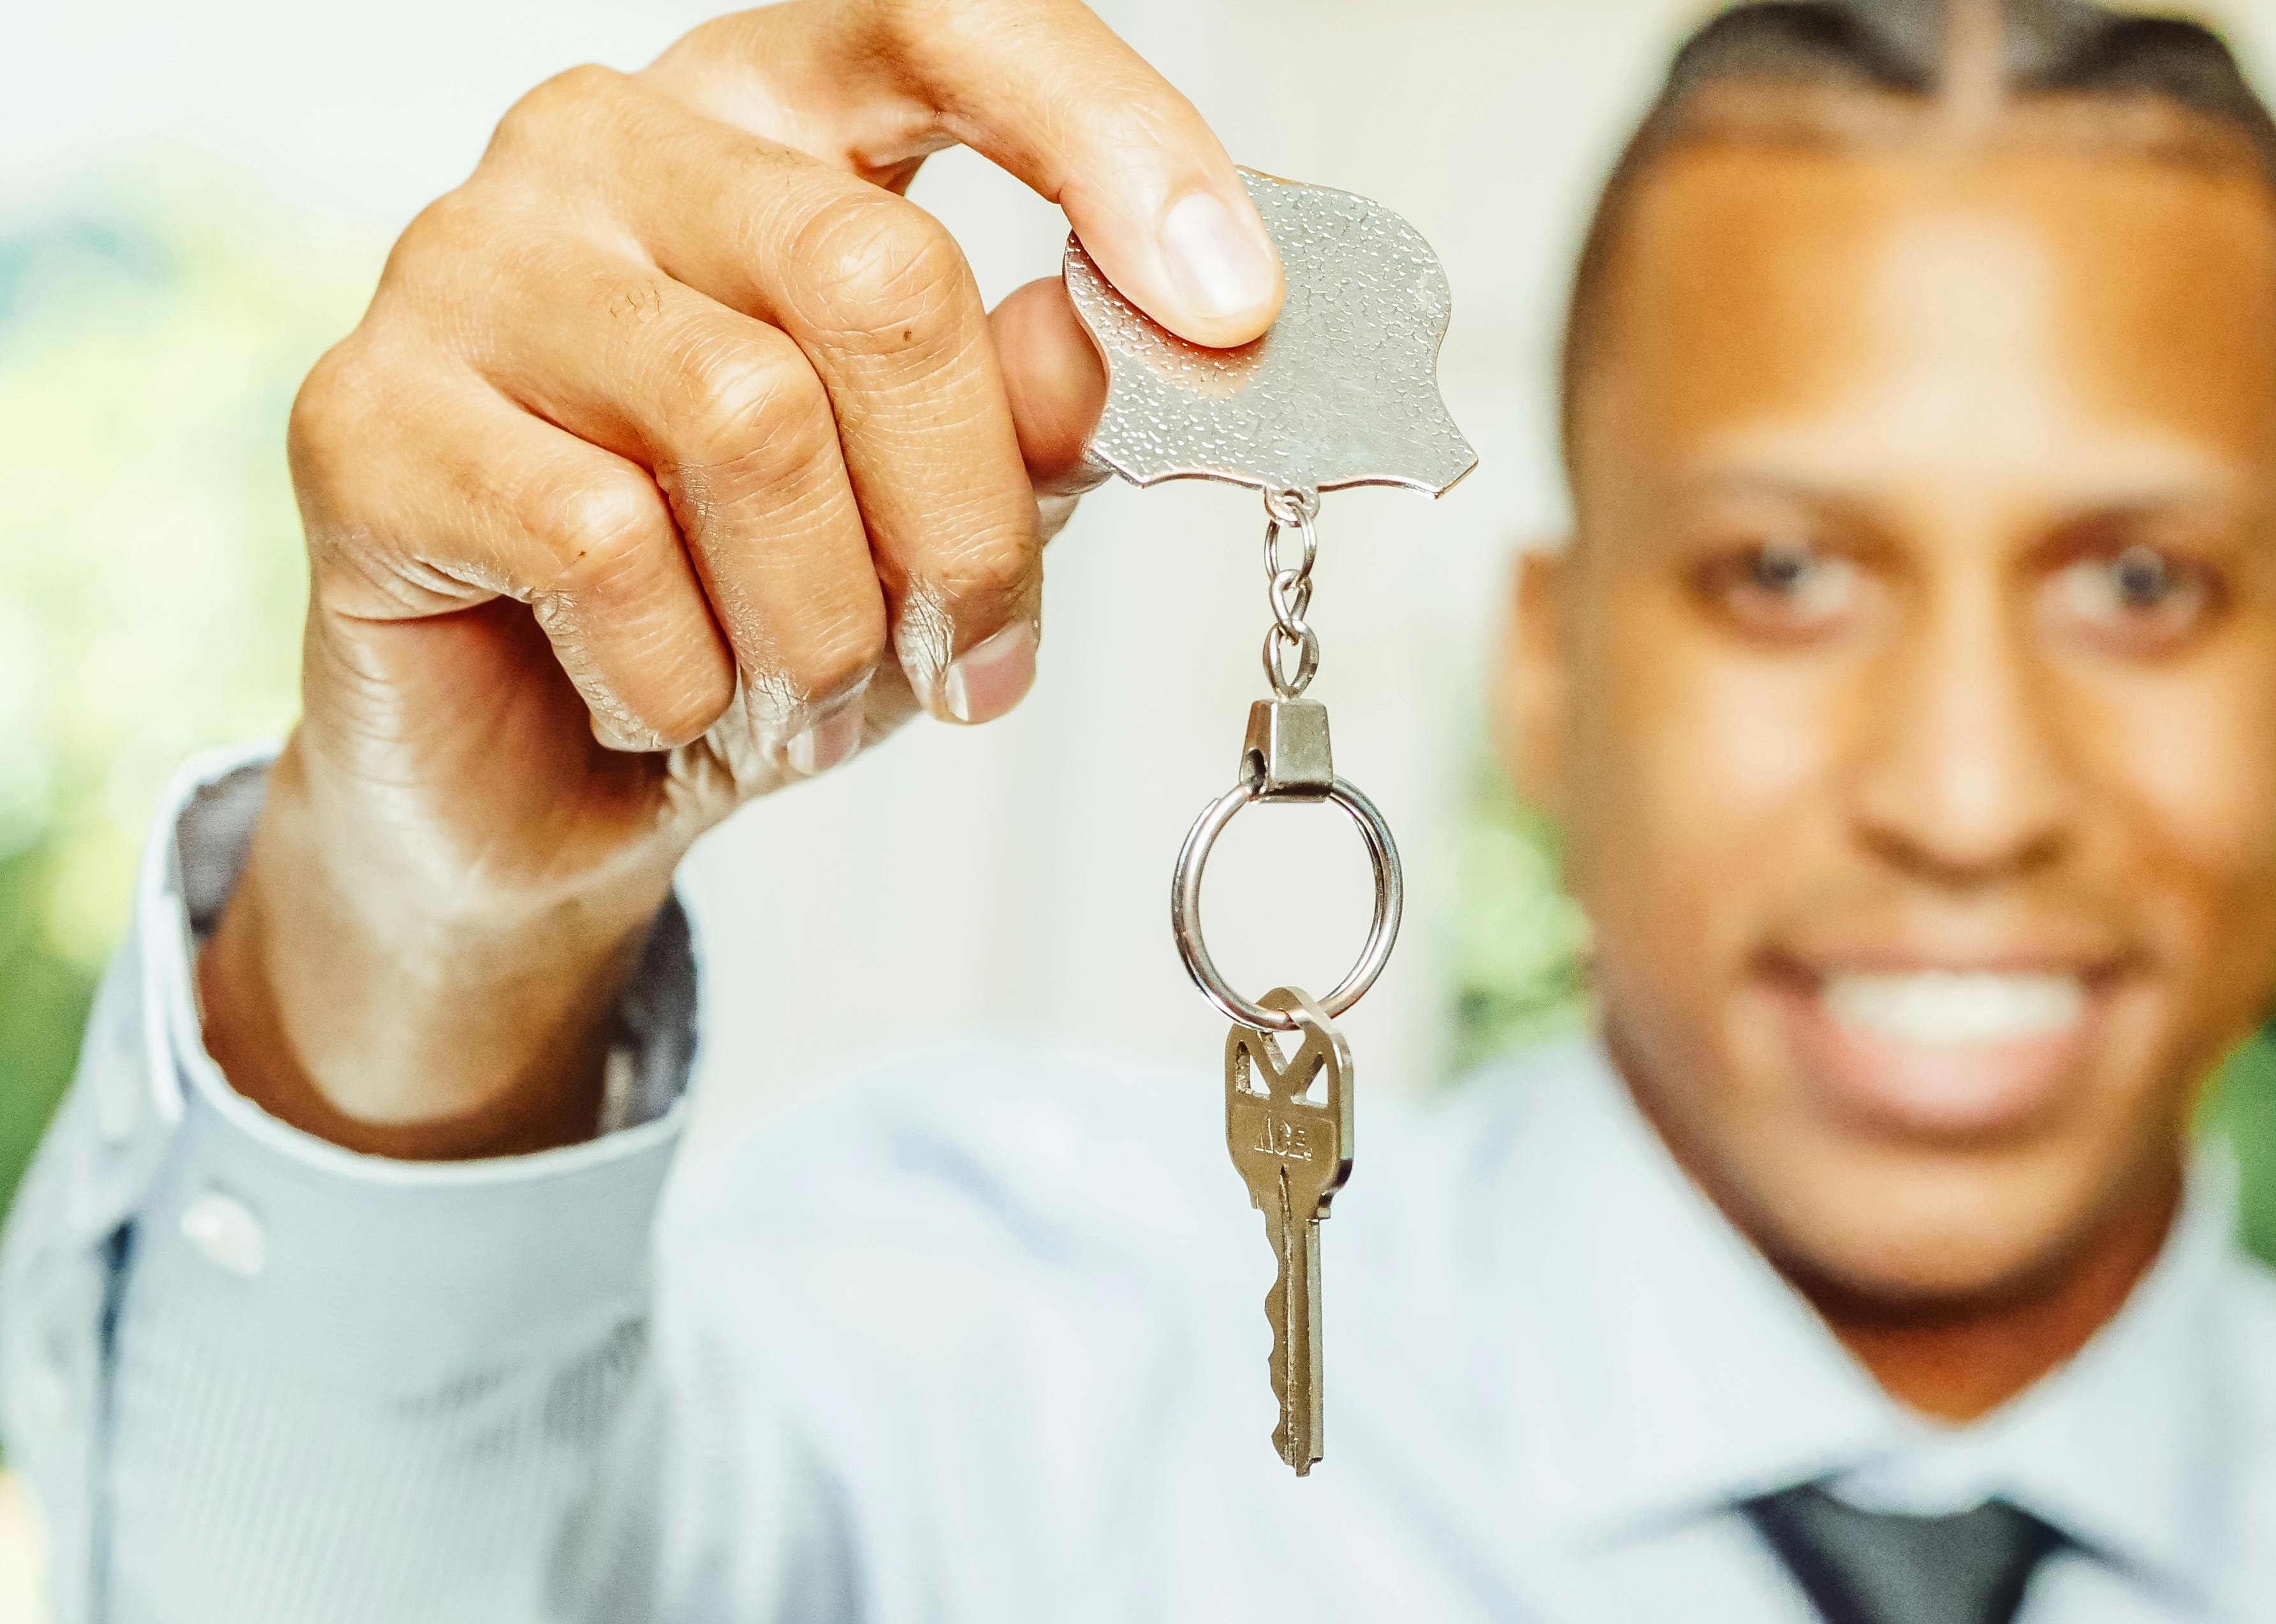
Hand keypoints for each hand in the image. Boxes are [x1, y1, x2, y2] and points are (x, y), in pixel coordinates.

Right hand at [198, 0, 1281, 1156]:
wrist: (548, 779)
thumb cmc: (754, 608)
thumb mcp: (939, 505)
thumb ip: (1034, 400)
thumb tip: (1157, 332)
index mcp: (770, 114)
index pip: (952, 24)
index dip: (1112, 146)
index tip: (1235, 311)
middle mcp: (608, 141)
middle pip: (883, 276)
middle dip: (970, 517)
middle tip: (979, 654)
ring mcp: (465, 260)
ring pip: (752, 419)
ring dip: (828, 619)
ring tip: (818, 691)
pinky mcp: (365, 416)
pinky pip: (605, 540)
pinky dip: (688, 672)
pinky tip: (675, 699)